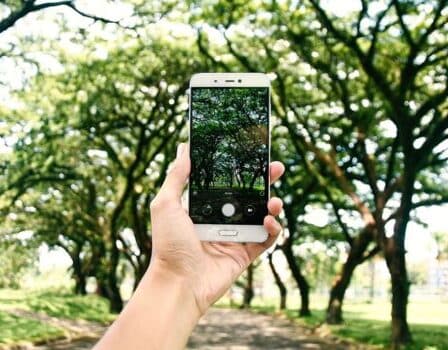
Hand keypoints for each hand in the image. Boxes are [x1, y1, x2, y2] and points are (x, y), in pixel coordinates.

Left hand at [149, 143, 284, 315]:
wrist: (178, 283)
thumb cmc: (168, 245)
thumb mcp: (165, 204)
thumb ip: (176, 176)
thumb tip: (184, 148)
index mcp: (204, 207)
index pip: (226, 182)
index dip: (240, 169)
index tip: (251, 154)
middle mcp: (221, 219)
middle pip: (249, 196)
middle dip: (265, 181)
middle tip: (276, 168)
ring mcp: (234, 236)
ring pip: (261, 215)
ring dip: (273, 204)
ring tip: (274, 200)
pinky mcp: (245, 253)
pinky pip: (266, 238)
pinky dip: (273, 229)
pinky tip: (268, 221)